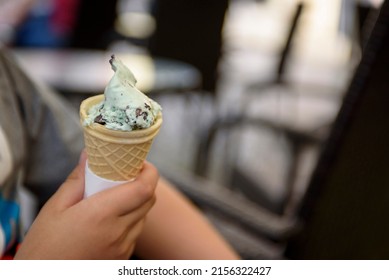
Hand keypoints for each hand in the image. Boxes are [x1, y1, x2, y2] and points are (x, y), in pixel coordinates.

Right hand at [15, 152, 158, 258]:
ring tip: (115, 199)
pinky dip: (130, 221)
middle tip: (126, 176)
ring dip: (137, 203)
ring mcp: (123, 248)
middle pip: (149, 200)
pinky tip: (111, 220)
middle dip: (143, 183)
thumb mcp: (55, 208)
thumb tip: (90, 156)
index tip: (140, 163)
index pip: (144, 189)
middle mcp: (118, 233)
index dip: (149, 172)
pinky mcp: (122, 258)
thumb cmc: (44, 246)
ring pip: (144, 216)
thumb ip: (77, 180)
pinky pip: (135, 233)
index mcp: (101, 215)